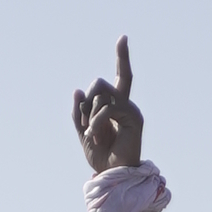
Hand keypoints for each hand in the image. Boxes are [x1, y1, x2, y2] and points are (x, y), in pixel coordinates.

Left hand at [72, 35, 143, 174]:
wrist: (112, 174)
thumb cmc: (100, 156)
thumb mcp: (83, 131)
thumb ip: (79, 112)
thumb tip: (78, 90)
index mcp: (115, 105)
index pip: (120, 76)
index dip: (122, 57)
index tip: (123, 38)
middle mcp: (125, 103)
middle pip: (100, 83)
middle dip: (86, 103)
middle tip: (87, 126)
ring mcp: (130, 109)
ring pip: (101, 94)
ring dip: (89, 116)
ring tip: (93, 135)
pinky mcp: (133, 117)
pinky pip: (107, 108)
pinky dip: (95, 122)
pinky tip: (95, 135)